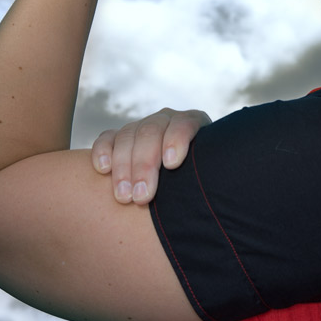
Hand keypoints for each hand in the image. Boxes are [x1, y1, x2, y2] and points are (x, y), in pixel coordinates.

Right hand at [91, 108, 211, 203]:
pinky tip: (102, 169)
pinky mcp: (120, 137)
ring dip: (124, 167)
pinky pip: (108, 137)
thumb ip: (209, 178)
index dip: (177, 140)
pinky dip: (103, 151)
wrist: (184, 180)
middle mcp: (167, 120)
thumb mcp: (209, 176)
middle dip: (145, 164)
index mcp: (193, 123)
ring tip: (124, 197)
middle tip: (142, 197)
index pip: (185, 124)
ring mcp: (142, 127)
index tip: (172, 164)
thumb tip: (217, 200)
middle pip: (152, 132)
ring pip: (128, 136)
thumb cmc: (201, 184)